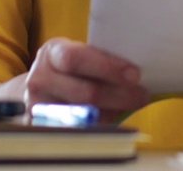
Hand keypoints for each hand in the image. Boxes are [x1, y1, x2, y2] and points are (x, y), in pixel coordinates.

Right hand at [23, 37, 150, 119]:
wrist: (40, 85)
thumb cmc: (69, 67)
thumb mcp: (77, 53)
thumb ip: (98, 59)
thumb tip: (135, 72)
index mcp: (51, 53)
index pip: (77, 59)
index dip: (108, 67)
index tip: (135, 74)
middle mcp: (41, 79)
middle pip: (85, 93)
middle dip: (120, 95)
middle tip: (142, 95)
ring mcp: (41, 107)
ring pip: (85, 116)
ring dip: (115, 111)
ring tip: (134, 104)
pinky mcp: (46, 129)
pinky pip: (80, 130)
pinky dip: (103, 123)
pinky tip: (116, 115)